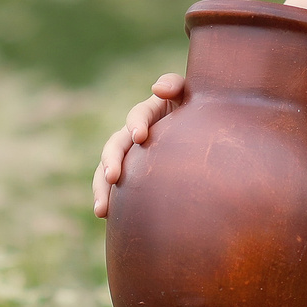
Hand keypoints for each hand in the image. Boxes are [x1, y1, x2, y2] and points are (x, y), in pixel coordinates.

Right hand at [92, 73, 187, 217]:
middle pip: (115, 146)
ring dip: (102, 189)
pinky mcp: (133, 178)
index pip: (137, 116)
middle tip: (113, 177)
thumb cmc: (199, 110)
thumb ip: (176, 85)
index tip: (140, 137)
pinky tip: (110, 221)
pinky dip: (111, 202)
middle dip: (111, 161)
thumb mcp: (191, 93)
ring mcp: (131, 158)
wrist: (205, 134)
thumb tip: (158, 89)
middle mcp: (134, 136)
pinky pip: (117, 190)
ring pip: (108, 171)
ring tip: (101, 210)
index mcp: (149, 113)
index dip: (136, 124)